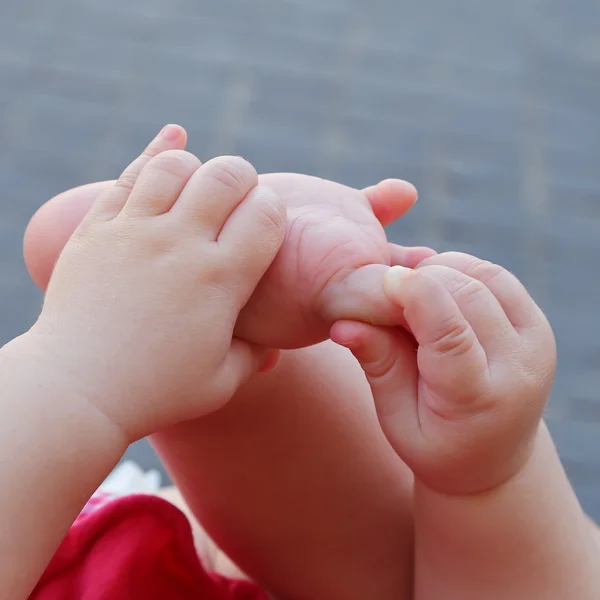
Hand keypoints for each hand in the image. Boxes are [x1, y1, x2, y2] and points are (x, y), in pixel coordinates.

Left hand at [29, 126, 285, 442]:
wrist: (78, 390)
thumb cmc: (157, 391)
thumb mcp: (223, 381)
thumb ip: (256, 352)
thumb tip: (273, 337)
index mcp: (220, 280)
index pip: (265, 215)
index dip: (274, 211)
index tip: (267, 224)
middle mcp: (179, 245)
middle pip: (226, 175)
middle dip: (243, 178)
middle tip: (239, 198)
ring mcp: (134, 232)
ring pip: (176, 165)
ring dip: (198, 167)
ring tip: (199, 188)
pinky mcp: (98, 230)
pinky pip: (129, 175)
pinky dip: (155, 150)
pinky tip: (173, 136)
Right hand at [332, 252, 555, 494]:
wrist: (494, 456)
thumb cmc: (435, 442)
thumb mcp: (397, 419)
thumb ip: (378, 367)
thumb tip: (343, 324)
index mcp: (478, 399)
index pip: (452, 334)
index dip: (418, 295)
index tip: (386, 279)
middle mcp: (520, 366)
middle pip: (470, 294)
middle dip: (425, 278)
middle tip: (393, 292)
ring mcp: (536, 341)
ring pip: (487, 275)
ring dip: (444, 269)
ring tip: (415, 293)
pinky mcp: (538, 324)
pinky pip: (497, 277)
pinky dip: (462, 270)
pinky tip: (439, 289)